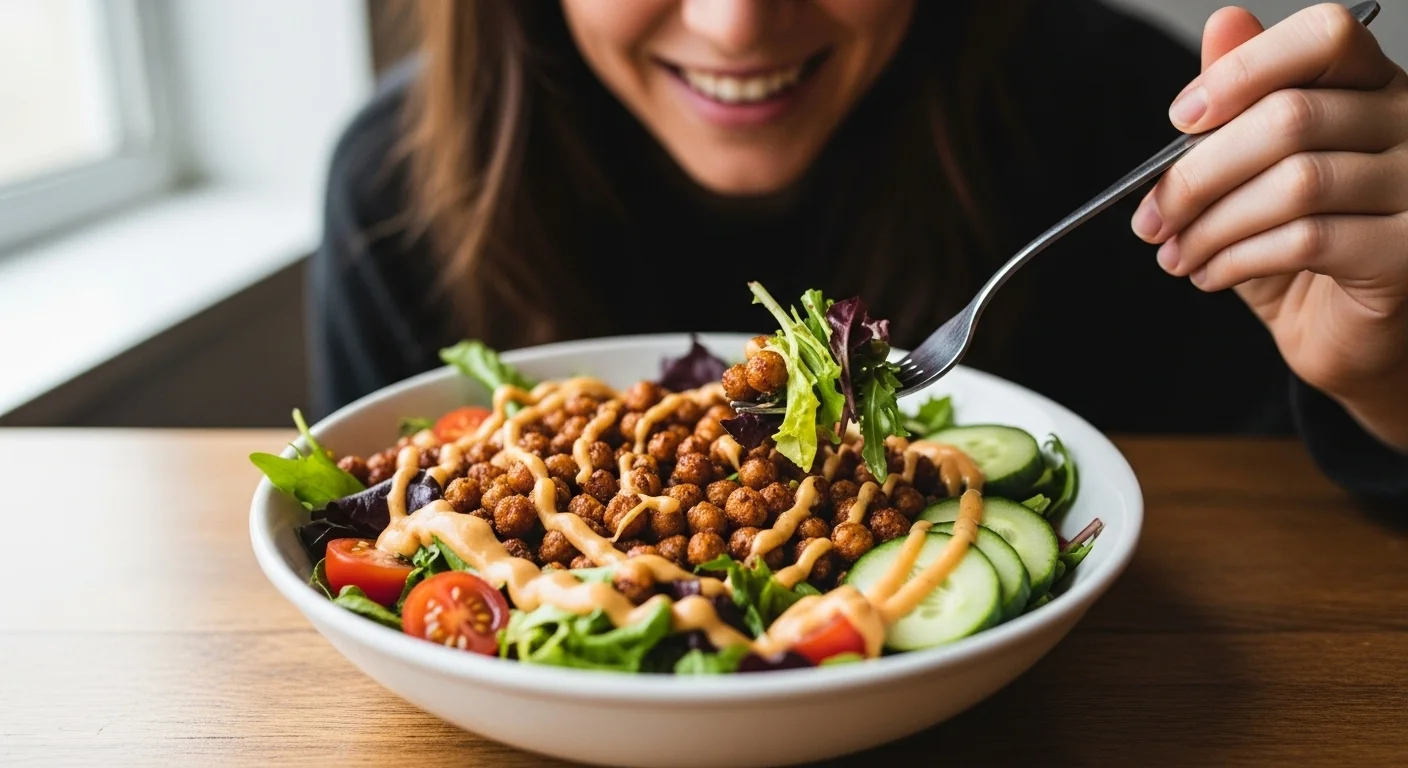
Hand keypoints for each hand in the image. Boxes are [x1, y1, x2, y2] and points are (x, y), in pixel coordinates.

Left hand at [1132, 4, 1407, 451]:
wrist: (1348, 336)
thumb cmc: (1308, 250)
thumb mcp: (1258, 172)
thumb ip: (1243, 105)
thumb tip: (1224, 25)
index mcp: (1377, 89)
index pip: (1327, 36)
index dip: (1244, 69)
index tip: (1181, 119)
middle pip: (1290, 118)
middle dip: (1197, 173)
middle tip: (1152, 217)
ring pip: (1295, 183)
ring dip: (1211, 225)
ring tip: (1178, 254)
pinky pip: (1307, 240)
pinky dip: (1238, 258)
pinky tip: (1211, 274)